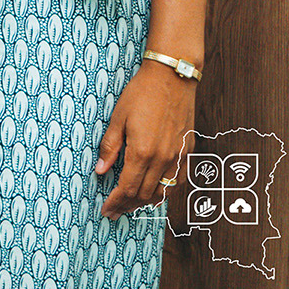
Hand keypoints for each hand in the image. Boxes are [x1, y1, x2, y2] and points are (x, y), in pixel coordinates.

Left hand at [96, 60, 196, 215]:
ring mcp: (178, 156)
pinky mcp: (188, 151)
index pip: (127, 188)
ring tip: (131, 205)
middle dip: (127, 206)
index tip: (106, 209)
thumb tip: (100, 170)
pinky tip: (156, 192)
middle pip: (144, 194)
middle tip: (115, 212)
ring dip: (146, 202)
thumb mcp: (118, 117)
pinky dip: (166, 191)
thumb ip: (110, 147)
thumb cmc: (142, 93)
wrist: (172, 77)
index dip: (115, 202)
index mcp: (142, 151)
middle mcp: (163, 158)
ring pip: (163, 191)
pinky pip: (177, 180)